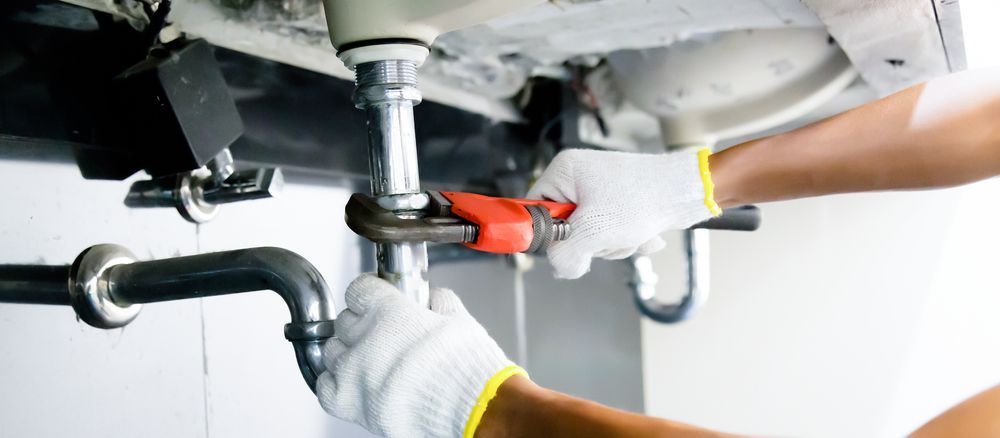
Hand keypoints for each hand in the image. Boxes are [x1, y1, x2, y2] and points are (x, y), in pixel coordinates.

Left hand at [317, 274, 515, 437]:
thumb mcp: (459, 320)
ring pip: (331, 351)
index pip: (359, 289)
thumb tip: (434, 298)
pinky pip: (325, 386)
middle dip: (361, 323)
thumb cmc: (466, 367)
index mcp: (388, 312)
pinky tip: (351, 381)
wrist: (471, 409)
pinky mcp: (350, 403)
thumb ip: (441, 303)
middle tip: (379, 332)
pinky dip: (334, 382)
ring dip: (347, 352)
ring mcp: (353, 372)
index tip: (375, 297)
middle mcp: (365, 339)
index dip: (369, 293)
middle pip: (344, 321)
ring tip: (367, 358)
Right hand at [527, 148, 717, 278]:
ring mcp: (600, 191)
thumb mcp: (594, 230)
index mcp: (564, 171)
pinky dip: (626, 238)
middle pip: (564, 229)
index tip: (565, 244)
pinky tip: (644, 232)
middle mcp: (579, 178)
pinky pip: (609, 234)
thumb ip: (564, 254)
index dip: (549, 233)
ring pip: (589, 236)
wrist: (688, 192)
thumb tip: (560, 268)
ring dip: (612, 243)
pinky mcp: (618, 204)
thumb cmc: (645, 197)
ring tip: (631, 230)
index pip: (534, 210)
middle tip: (608, 233)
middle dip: (591, 242)